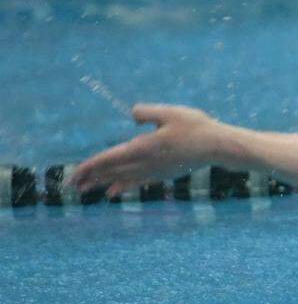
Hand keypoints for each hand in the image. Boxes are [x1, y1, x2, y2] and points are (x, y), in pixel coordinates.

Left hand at [69, 103, 228, 196]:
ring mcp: (155, 171)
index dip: (90, 167)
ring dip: (104, 183)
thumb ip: (147, 112)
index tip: (74, 175)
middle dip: (92, 178)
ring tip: (88, 190)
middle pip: (113, 172)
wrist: (219, 147)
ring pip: (123, 178)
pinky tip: (114, 191)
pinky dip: (123, 186)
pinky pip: (137, 182)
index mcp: (143, 147)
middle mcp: (146, 163)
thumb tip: (133, 115)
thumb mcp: (170, 112)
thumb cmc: (197, 128)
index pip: (109, 159)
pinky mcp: (164, 173)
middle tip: (73, 186)